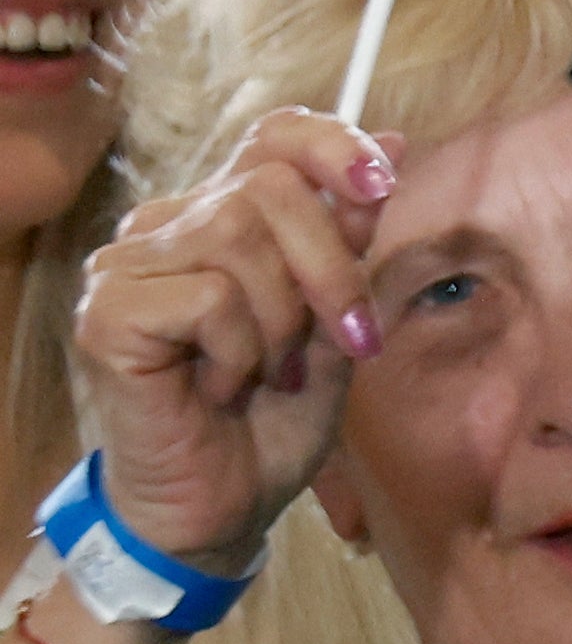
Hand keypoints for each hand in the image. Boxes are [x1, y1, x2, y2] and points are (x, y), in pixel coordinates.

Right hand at [68, 112, 391, 574]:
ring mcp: (126, 266)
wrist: (222, 507)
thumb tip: (392, 143)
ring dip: (284, 320)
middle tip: (341, 339)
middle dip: (329, 268)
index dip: (332, 147)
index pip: (273, 136)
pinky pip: (208, 296)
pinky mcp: (106, 311)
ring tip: (270, 372)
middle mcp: (166, 227)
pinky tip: (222, 388)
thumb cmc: (275, 419)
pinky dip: (240, 350)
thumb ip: (353, 241)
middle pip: (269, 187)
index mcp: (223, 217)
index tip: (381, 183)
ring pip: (238, 237)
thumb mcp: (338, 324)